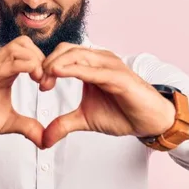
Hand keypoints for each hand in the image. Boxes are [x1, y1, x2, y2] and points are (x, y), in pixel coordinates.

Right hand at [0, 35, 46, 147]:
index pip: (31, 54)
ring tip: (39, 81)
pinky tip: (29, 80)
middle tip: (46, 83)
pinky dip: (19, 66)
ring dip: (34, 60)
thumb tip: (46, 140)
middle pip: (26, 44)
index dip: (46, 67)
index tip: (49, 86)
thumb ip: (27, 127)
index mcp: (6, 72)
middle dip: (42, 60)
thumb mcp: (6, 123)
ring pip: (16, 47)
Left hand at [39, 43, 175, 147]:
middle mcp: (100, 60)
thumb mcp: (85, 119)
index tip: (38, 83)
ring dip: (59, 64)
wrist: (150, 121)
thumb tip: (44, 138)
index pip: (63, 55)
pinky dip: (76, 70)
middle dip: (48, 64)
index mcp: (91, 65)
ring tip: (46, 78)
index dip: (47, 66)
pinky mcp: (119, 77)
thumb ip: (64, 124)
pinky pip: (95, 70)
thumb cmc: (123, 113)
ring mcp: (110, 66)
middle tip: (39, 82)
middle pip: (67, 50)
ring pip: (79, 55)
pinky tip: (60, 73)